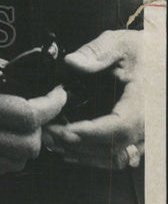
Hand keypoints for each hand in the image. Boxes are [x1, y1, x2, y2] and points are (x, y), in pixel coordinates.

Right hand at [0, 47, 66, 174]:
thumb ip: (3, 70)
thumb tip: (32, 79)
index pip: (28, 115)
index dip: (51, 105)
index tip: (58, 94)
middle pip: (28, 146)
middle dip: (39, 128)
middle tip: (36, 109)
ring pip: (15, 162)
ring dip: (24, 143)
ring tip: (17, 124)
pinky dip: (6, 155)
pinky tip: (0, 135)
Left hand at [42, 29, 143, 168]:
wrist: (162, 59)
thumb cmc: (144, 52)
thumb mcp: (120, 43)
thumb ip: (97, 52)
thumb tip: (72, 63)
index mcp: (144, 104)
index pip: (118, 128)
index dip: (89, 133)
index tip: (62, 129)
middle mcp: (149, 127)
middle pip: (113, 150)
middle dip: (78, 145)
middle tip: (47, 134)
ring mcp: (146, 137)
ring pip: (116, 160)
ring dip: (84, 155)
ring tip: (54, 142)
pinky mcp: (140, 140)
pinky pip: (120, 158)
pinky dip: (95, 157)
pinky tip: (73, 148)